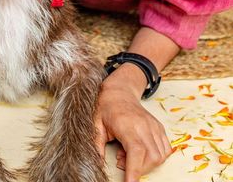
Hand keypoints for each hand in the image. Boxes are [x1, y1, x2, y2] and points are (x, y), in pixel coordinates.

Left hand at [95, 67, 171, 181]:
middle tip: (120, 160)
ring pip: (159, 156)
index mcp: (127, 124)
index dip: (135, 171)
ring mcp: (154, 126)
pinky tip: (139, 151)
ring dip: (146, 164)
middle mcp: (144, 126)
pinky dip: (155, 157)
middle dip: (138, 169)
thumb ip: (97, 145)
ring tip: (128, 153)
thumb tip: (97, 165)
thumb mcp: (95, 124)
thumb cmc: (106, 106)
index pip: (137, 152)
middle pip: (150, 158)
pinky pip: (165, 150)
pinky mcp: (159, 128)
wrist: (119, 90)